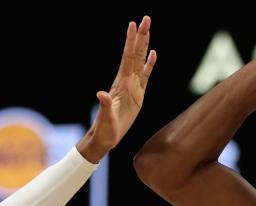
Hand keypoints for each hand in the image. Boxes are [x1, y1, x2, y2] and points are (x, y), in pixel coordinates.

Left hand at [77, 16, 156, 162]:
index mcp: (121, 84)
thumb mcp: (105, 118)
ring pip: (140, 61)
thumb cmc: (105, 129)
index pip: (127, 58)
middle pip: (135, 54)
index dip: (130, 41)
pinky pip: (146, 76)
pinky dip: (150, 64)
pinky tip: (153, 54)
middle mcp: (127, 81)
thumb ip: (105, 106)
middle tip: (145, 18)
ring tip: (148, 29)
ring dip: (145, 45)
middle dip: (141, 36)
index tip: (133, 25)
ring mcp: (133, 87)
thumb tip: (101, 94)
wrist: (106, 138)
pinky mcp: (138, 95)